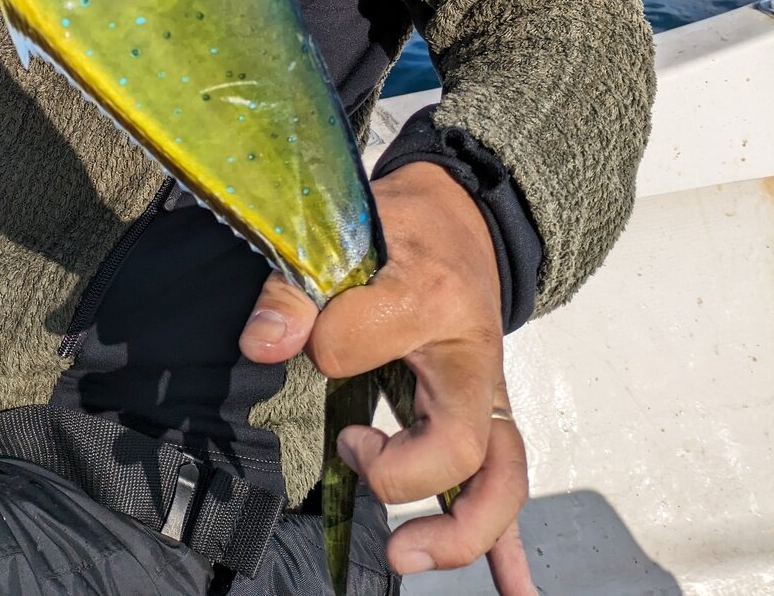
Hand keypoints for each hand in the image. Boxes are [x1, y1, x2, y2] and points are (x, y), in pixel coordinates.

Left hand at [239, 161, 536, 592]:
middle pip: (459, 445)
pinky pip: (509, 488)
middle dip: (398, 474)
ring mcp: (489, 394)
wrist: (464, 218)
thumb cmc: (403, 226)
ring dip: (459, 531)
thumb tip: (261, 344)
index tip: (295, 334)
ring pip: (501, 478)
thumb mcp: (348, 229)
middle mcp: (472, 355)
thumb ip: (296, 287)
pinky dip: (512, 549)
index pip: (357, 341)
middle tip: (352, 449)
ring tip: (404, 555)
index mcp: (429, 295)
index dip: (316, 341)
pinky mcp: (490, 417)